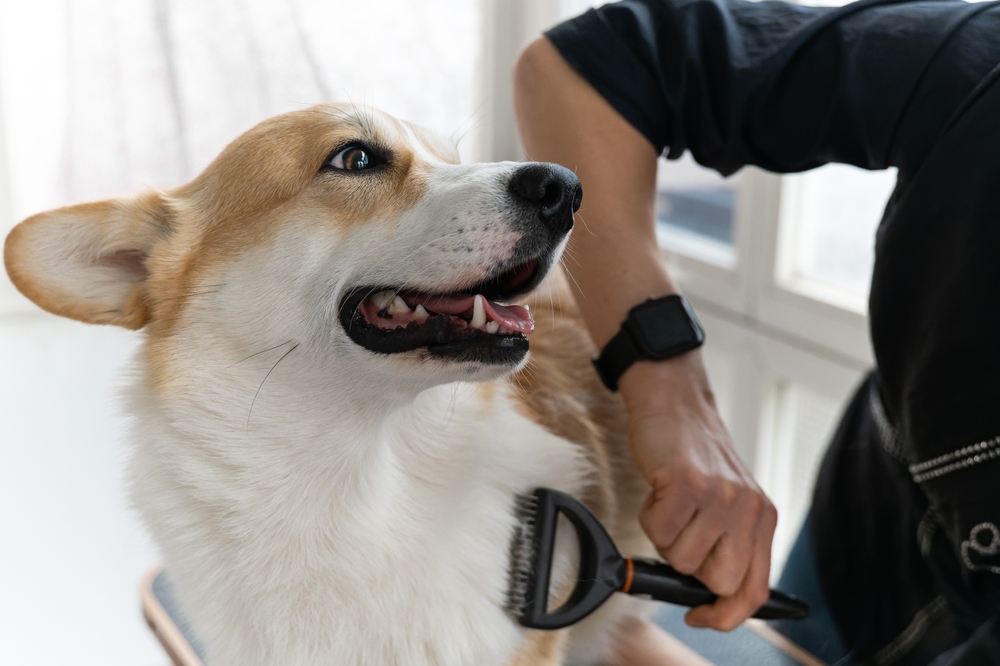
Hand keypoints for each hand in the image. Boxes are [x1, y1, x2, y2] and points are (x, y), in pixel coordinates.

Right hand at [620, 351, 777, 630]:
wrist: (674, 403)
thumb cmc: (693, 454)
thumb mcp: (727, 501)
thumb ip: (728, 543)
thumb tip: (708, 596)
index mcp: (763, 518)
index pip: (755, 590)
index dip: (727, 614)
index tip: (702, 616)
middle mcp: (749, 510)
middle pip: (717, 582)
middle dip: (689, 566)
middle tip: (682, 531)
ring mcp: (720, 497)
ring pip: (683, 560)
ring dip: (666, 537)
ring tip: (672, 503)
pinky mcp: (688, 485)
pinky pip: (658, 532)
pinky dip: (649, 517)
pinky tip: (660, 492)